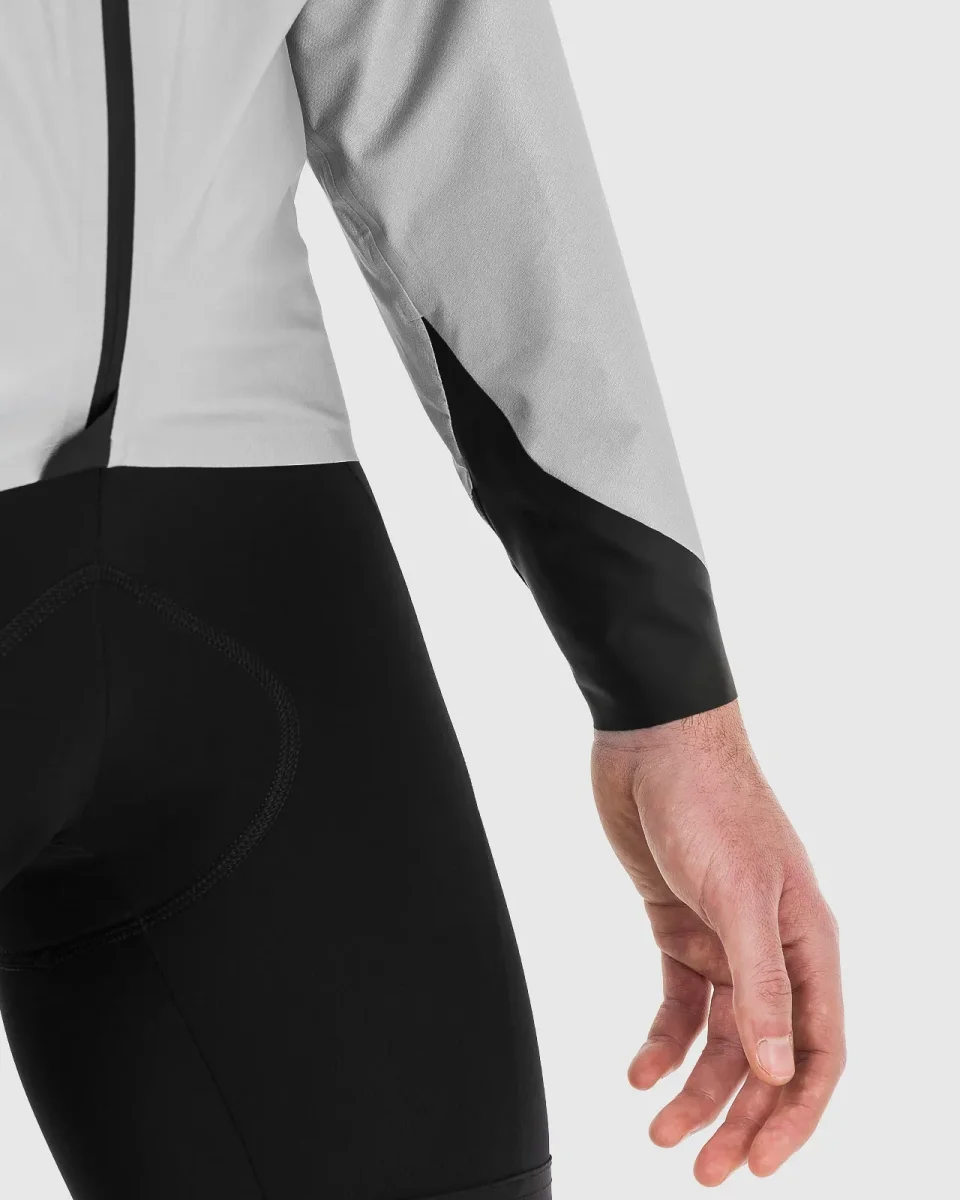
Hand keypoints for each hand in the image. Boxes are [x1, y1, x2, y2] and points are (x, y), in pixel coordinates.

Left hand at [591, 700, 843, 1185]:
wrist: (653, 743)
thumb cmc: (711, 802)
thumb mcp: (742, 895)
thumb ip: (762, 983)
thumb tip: (779, 1070)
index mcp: (808, 943)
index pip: (819, 1051)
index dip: (794, 1113)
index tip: (759, 1164)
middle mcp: (771, 949)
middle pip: (765, 1056)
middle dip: (738, 1116)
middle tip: (702, 1168)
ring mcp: (723, 940)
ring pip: (718, 1038)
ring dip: (694, 1089)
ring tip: (658, 1130)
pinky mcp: (677, 927)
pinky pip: (677, 1002)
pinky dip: (661, 1042)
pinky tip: (639, 1071)